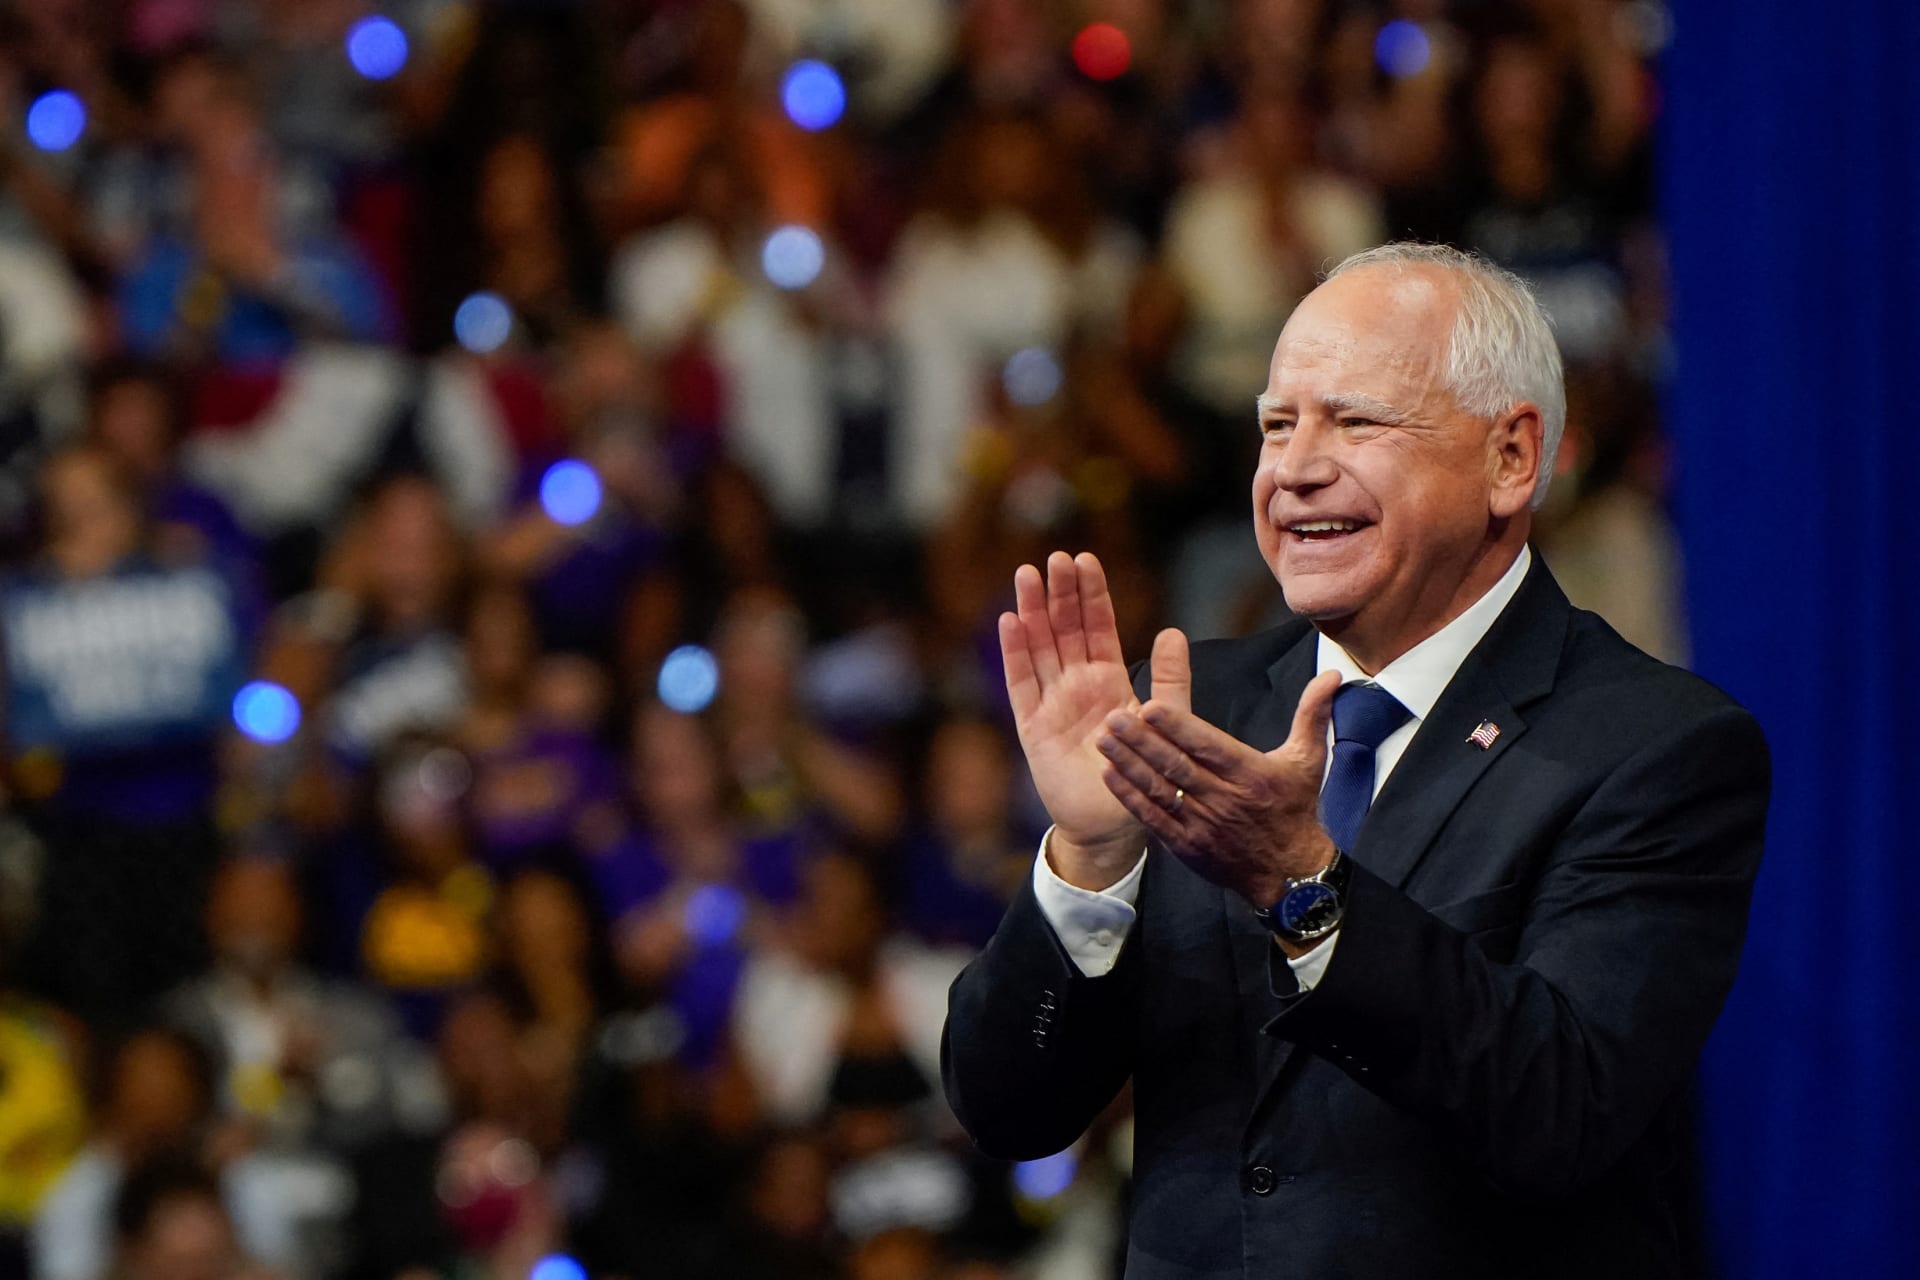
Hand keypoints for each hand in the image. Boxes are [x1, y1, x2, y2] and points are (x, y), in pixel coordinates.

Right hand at [1000, 551, 1173, 887]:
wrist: (1112, 826)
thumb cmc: (1141, 776)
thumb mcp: (1164, 723)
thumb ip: (1170, 681)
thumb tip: (1172, 632)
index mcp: (1106, 681)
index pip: (1096, 628)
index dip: (1091, 595)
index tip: (1086, 560)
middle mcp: (1075, 686)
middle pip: (1063, 629)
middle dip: (1059, 593)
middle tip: (1056, 558)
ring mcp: (1051, 704)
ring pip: (1039, 647)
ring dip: (1033, 611)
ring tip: (1028, 574)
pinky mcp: (1032, 727)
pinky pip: (1021, 684)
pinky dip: (1015, 653)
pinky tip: (1011, 621)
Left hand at [1097, 660, 1344, 908]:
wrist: (1292, 876)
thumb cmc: (1296, 810)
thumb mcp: (1309, 761)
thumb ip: (1313, 714)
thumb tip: (1333, 674)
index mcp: (1251, 774)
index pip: (1208, 746)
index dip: (1177, 727)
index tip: (1150, 706)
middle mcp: (1224, 799)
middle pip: (1177, 766)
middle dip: (1142, 741)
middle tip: (1112, 717)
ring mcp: (1202, 825)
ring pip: (1160, 790)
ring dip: (1128, 765)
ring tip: (1102, 739)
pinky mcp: (1187, 846)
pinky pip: (1153, 818)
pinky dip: (1130, 798)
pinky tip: (1109, 775)